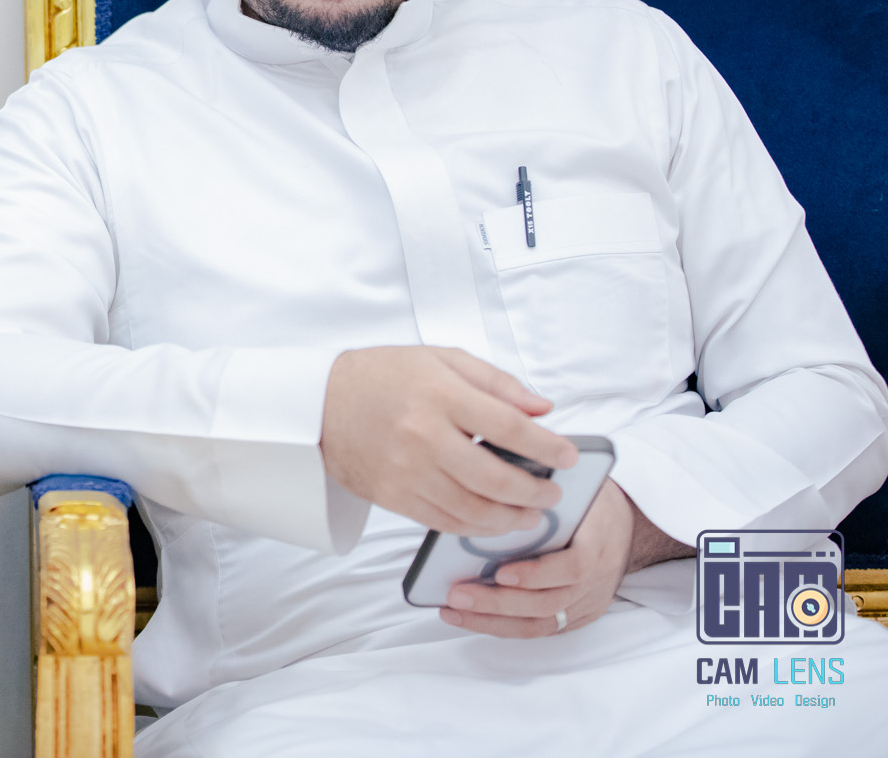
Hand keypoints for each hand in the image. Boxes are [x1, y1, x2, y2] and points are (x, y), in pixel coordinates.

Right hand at [321, 346, 576, 535]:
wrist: (318, 403)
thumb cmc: (383, 376)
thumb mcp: (440, 359)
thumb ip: (495, 382)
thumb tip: (543, 410)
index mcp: (439, 394)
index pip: (508, 426)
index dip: (547, 447)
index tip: (569, 456)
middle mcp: (423, 435)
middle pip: (495, 478)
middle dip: (535, 492)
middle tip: (552, 494)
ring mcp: (406, 470)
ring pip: (472, 510)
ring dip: (510, 519)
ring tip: (529, 515)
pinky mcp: (392, 496)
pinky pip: (443, 522)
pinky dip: (475, 528)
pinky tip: (492, 522)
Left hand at [441, 478, 643, 637]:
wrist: (623, 524)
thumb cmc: (585, 497)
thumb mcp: (572, 484)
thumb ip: (538, 485)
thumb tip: (485, 468)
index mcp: (599, 541)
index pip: (576, 566)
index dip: (539, 573)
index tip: (501, 572)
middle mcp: (598, 578)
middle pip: (550, 602)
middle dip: (499, 602)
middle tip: (456, 593)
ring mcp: (588, 602)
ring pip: (541, 623)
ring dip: (492, 619)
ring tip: (452, 609)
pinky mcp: (575, 617)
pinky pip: (538, 629)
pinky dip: (501, 626)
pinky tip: (467, 617)